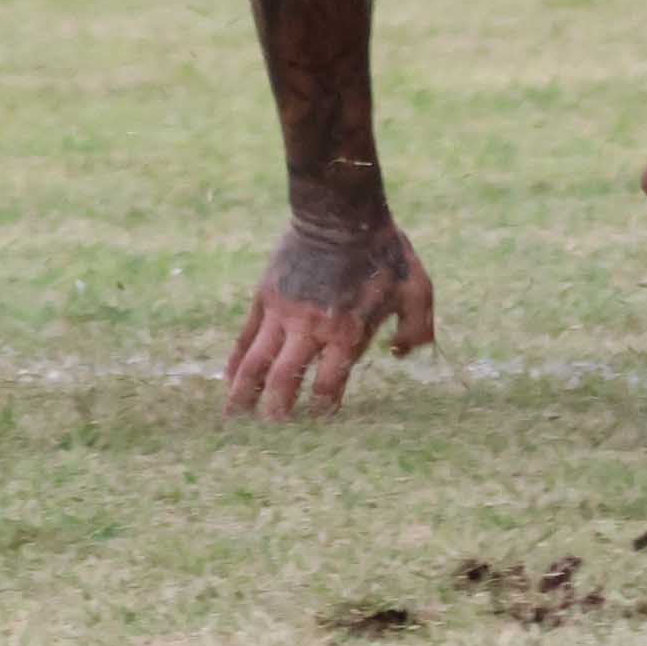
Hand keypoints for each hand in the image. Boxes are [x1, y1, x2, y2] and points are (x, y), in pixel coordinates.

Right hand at [224, 207, 435, 418]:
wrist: (341, 212)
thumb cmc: (385, 251)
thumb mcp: (417, 288)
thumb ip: (418, 328)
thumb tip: (401, 356)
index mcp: (347, 333)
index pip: (329, 386)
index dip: (323, 409)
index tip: (319, 421)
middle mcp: (310, 329)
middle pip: (284, 382)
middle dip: (277, 412)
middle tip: (271, 433)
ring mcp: (283, 314)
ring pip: (256, 364)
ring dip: (244, 395)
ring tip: (234, 420)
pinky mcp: (265, 298)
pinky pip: (245, 338)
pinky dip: (236, 362)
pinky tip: (229, 381)